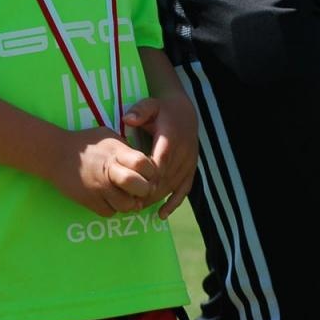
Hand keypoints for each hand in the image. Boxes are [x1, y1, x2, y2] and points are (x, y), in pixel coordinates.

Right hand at [50, 128, 160, 217]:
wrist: (56, 154)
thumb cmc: (86, 143)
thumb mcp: (109, 137)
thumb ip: (127, 149)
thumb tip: (146, 162)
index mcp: (116, 153)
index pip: (144, 164)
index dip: (151, 170)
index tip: (148, 171)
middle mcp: (109, 172)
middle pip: (139, 187)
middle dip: (145, 190)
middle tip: (142, 188)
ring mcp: (99, 189)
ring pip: (126, 205)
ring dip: (130, 203)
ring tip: (126, 195)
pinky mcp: (89, 201)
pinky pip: (109, 212)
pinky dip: (113, 208)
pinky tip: (110, 199)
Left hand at [123, 93, 197, 218]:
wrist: (185, 113)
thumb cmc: (162, 110)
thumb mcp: (150, 104)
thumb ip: (139, 111)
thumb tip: (127, 119)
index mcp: (171, 139)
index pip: (161, 161)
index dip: (149, 176)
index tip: (134, 186)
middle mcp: (183, 154)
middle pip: (166, 178)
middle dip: (148, 192)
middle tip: (129, 203)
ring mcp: (188, 164)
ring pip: (173, 186)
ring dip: (157, 199)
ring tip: (138, 209)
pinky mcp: (191, 170)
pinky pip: (184, 190)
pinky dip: (173, 203)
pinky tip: (161, 215)